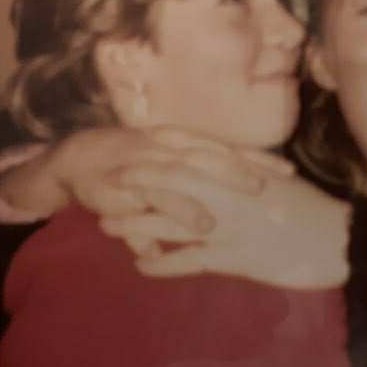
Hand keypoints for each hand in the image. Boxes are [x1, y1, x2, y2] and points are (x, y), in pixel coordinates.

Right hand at [0, 126, 293, 232]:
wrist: (75, 159)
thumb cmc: (129, 166)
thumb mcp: (162, 174)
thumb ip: (187, 191)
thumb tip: (215, 218)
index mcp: (181, 142)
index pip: (226, 148)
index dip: (259, 158)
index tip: (290, 171)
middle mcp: (170, 146)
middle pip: (217, 153)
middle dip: (250, 165)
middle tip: (283, 180)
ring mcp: (151, 162)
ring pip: (194, 167)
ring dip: (225, 177)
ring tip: (255, 192)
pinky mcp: (129, 183)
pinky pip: (160, 195)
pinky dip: (181, 208)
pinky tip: (202, 223)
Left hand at [101, 168, 351, 289]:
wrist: (340, 238)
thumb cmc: (315, 211)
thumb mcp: (279, 186)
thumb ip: (250, 179)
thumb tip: (229, 177)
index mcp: (241, 172)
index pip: (191, 157)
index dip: (157, 157)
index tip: (132, 155)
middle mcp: (229, 193)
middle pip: (170, 184)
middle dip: (135, 185)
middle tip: (105, 187)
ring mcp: (229, 224)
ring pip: (170, 221)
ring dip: (135, 224)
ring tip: (107, 226)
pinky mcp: (234, 256)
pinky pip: (187, 260)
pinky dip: (160, 263)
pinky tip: (140, 266)